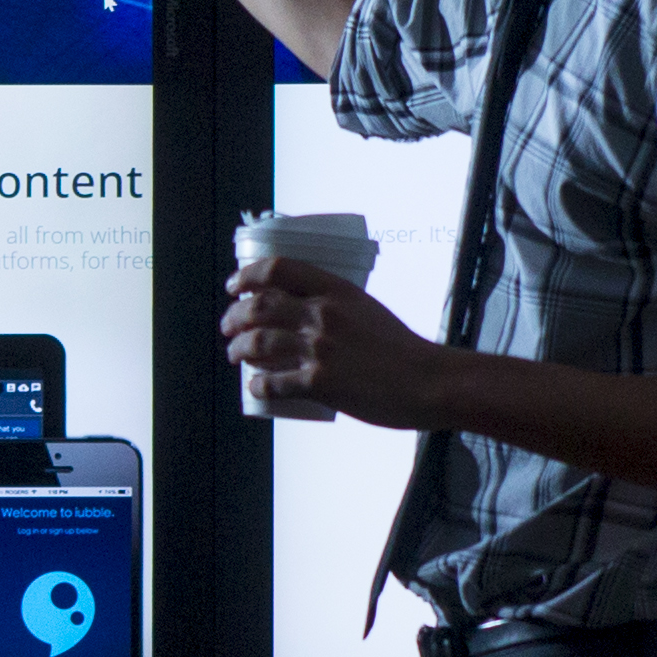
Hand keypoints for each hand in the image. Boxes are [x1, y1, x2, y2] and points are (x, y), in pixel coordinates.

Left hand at [222, 262, 448, 429]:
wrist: (429, 382)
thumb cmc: (403, 349)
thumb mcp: (367, 309)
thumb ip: (337, 307)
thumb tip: (305, 315)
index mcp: (336, 290)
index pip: (279, 269)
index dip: (248, 276)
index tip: (235, 286)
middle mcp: (323, 314)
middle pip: (259, 306)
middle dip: (234, 316)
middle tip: (228, 327)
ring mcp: (320, 349)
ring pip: (258, 343)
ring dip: (238, 349)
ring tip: (235, 355)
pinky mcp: (321, 383)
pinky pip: (274, 383)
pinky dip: (259, 385)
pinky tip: (256, 387)